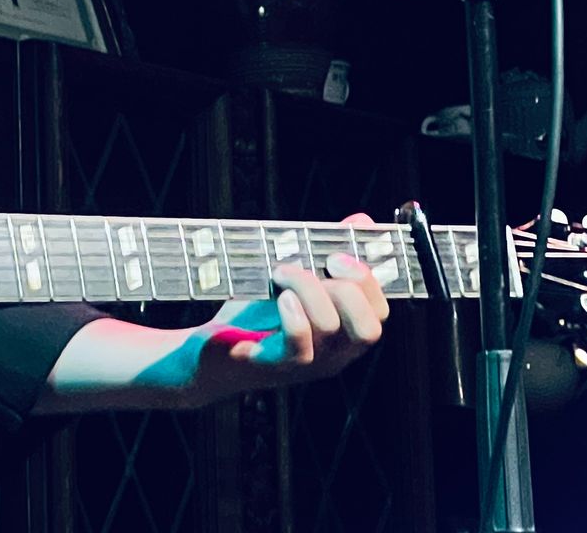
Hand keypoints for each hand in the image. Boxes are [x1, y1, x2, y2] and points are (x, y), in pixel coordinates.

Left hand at [192, 213, 388, 397]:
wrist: (207, 353)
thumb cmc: (255, 316)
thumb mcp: (295, 280)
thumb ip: (329, 253)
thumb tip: (363, 221)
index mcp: (343, 335)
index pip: (380, 314)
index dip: (368, 280)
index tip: (335, 256)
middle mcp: (332, 355)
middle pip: (368, 328)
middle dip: (349, 287)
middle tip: (318, 265)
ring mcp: (306, 364)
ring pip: (330, 326)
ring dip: (307, 286)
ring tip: (280, 273)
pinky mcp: (273, 365)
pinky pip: (297, 346)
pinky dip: (291, 314)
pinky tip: (278, 297)